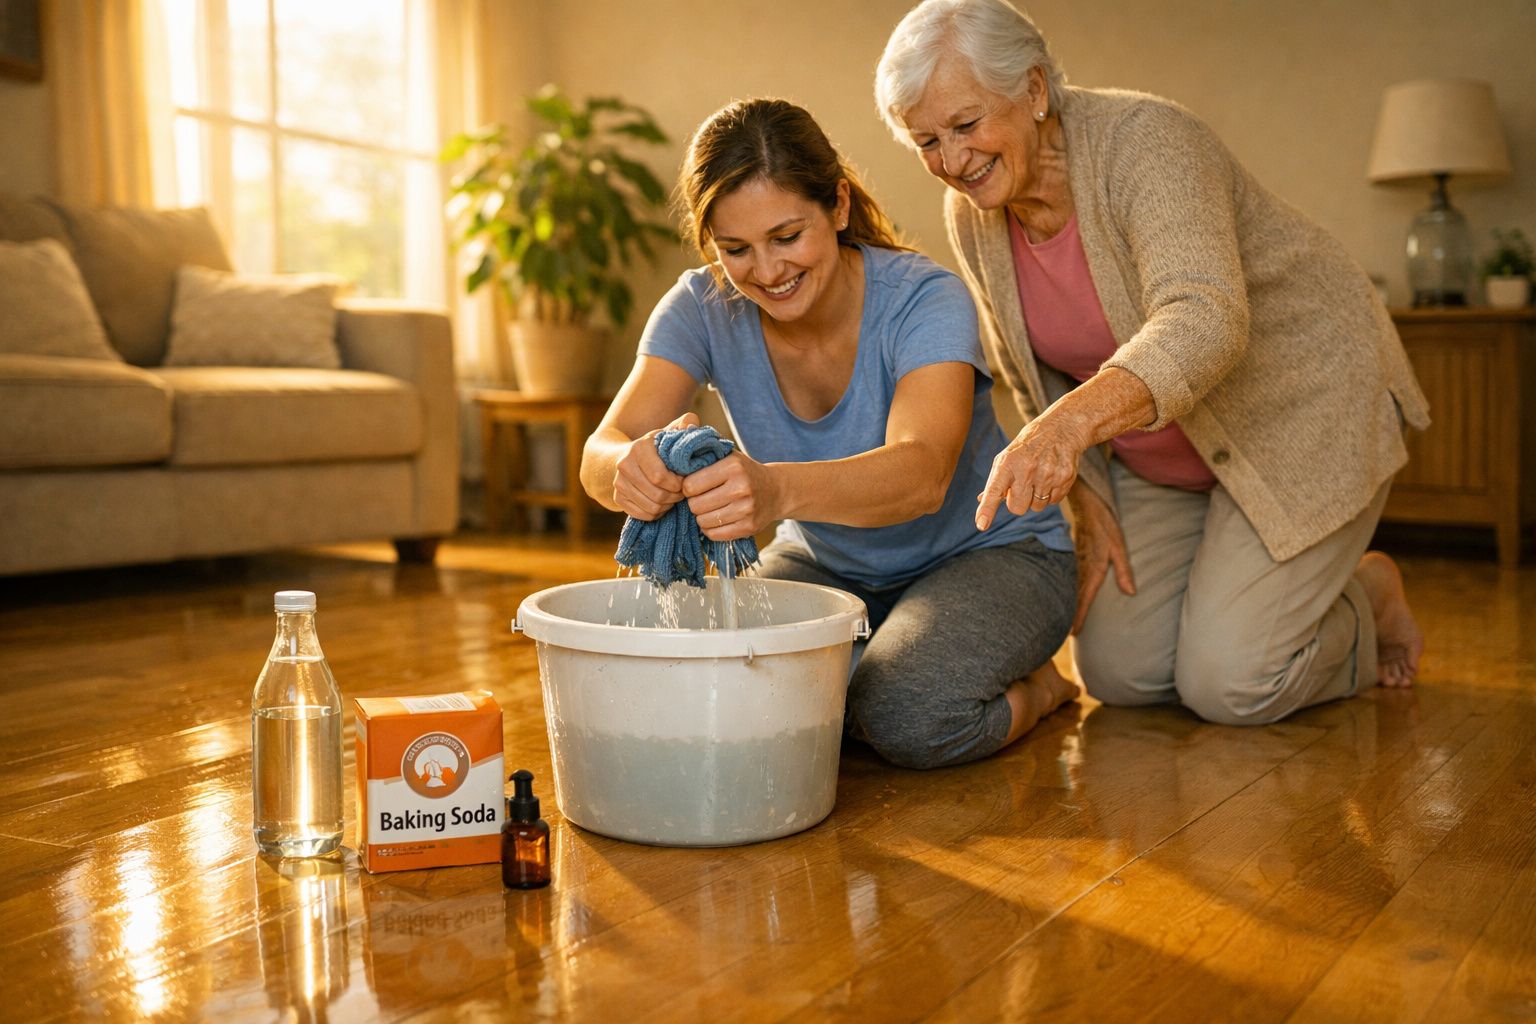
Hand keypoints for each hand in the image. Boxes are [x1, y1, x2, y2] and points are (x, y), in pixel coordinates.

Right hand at [611, 412, 699, 519]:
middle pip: (657, 495)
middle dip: (675, 497)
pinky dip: (656, 513)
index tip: (685, 481)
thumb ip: (686, 423)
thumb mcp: (670, 431)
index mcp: (639, 448)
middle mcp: (624, 465)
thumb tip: (692, 424)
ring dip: (667, 506)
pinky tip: (661, 503)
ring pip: (651, 508)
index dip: (677, 484)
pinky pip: (642, 515)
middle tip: (682, 492)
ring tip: (672, 497)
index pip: (660, 476)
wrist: (626, 457)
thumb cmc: (656, 446)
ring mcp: (618, 483)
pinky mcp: (617, 498)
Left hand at [683, 450, 778, 541]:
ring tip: (710, 508)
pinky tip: (717, 519)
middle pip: (695, 505)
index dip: (687, 488)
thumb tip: (673, 457)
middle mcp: (741, 488)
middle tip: (701, 499)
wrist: (776, 490)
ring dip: (701, 517)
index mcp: (733, 467)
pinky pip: (714, 534)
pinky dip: (710, 529)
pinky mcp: (749, 527)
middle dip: (694, 503)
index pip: (690, 485)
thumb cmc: (744, 472)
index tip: (694, 487)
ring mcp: (747, 509)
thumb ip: (704, 453)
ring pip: (703, 521)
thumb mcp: (728, 456)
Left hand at [976, 411, 1087, 529]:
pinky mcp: (1065, 479)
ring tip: (1039, 477)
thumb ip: (996, 480)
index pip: (994, 490)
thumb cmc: (1027, 448)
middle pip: (1016, 508)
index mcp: (1007, 463)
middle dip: (1018, 502)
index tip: (981, 525)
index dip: (987, 509)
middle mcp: (1027, 469)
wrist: (1060, 429)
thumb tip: (981, 500)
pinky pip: (1052, 502)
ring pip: (1036, 507)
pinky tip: (1051, 477)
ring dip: (1035, 498)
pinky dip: (1050, 495)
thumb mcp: (1007, 457)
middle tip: (1023, 484)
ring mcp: (1047, 474)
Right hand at [1067, 483, 1135, 634]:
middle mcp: (1080, 568)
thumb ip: (1124, 570)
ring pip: (1067, 587)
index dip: (1079, 614)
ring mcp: (1072, 562)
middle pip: (1073, 596)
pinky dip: (1064, 589)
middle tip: (1064, 634)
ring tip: (1061, 619)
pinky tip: (1063, 594)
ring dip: (1065, 603)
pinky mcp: (1069, 556)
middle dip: (1068, 614)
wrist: (1083, 503)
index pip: (1085, 597)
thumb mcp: (1119, 545)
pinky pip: (1065, 577)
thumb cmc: (1104, 523)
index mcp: (1093, 568)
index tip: (1074, 632)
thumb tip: (1130, 593)